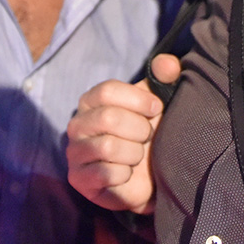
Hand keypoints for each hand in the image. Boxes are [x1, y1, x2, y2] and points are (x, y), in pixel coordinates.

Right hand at [66, 54, 180, 213]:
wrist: (146, 177)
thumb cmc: (146, 134)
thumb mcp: (155, 103)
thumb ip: (164, 78)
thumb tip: (169, 63)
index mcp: (92, 100)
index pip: (108, 90)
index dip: (138, 100)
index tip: (156, 108)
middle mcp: (77, 123)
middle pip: (109, 118)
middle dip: (139, 129)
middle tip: (147, 137)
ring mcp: (75, 152)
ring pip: (109, 147)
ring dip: (134, 153)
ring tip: (137, 155)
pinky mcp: (78, 179)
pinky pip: (107, 173)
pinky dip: (126, 174)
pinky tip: (127, 173)